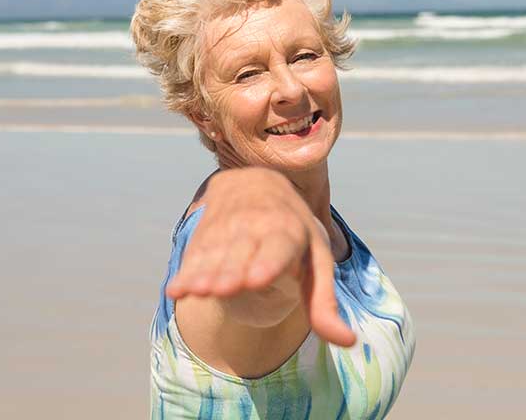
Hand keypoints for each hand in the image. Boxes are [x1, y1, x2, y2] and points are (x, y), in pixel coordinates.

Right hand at [165, 167, 355, 347]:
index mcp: (290, 230)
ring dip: (206, 274)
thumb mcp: (315, 260)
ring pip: (215, 254)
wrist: (255, 183)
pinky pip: (195, 255)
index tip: (257, 279)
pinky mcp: (204, 235)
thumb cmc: (294, 234)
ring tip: (198, 292)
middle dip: (232, 271)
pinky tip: (176, 290)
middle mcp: (256, 225)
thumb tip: (348, 343)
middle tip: (224, 290)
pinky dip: (187, 273)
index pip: (279, 246)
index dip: (268, 262)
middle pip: (242, 253)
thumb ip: (324, 303)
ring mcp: (227, 228)